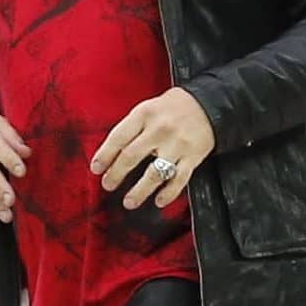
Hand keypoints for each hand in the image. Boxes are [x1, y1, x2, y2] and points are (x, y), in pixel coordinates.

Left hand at [92, 86, 213, 209]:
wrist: (210, 104)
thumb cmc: (174, 107)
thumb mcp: (148, 107)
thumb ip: (132, 127)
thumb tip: (111, 153)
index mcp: (144, 114)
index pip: (118, 137)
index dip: (105, 155)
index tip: (96, 169)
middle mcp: (159, 130)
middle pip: (131, 156)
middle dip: (116, 174)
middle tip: (108, 185)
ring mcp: (177, 145)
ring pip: (154, 173)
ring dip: (139, 191)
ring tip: (129, 202)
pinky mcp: (193, 157)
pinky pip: (179, 179)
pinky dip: (168, 193)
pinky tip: (159, 201)